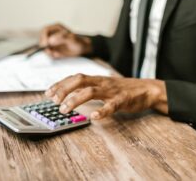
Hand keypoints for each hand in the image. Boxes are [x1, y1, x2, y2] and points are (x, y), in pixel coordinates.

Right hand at [39, 23, 92, 57]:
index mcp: (56, 28)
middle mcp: (52, 34)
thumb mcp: (72, 39)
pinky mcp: (52, 50)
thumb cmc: (78, 41)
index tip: (46, 44)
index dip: (43, 37)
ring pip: (44, 47)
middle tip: (50, 51)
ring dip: (48, 51)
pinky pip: (48, 53)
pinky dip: (51, 55)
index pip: (45, 30)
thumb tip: (51, 40)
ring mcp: (51, 42)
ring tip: (57, 54)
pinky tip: (59, 55)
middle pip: (42, 39)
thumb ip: (62, 38)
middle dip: (44, 46)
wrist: (82, 49)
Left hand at [45, 74, 168, 119]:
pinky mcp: (123, 99)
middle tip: (53, 101)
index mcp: (97, 79)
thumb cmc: (123, 89)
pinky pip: (111, 105)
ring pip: (91, 91)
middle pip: (79, 80)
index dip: (60, 84)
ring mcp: (112, 90)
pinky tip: (94, 117)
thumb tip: (70, 95)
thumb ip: (89, 88)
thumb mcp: (104, 86)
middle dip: (64, 89)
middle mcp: (102, 82)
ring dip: (75, 100)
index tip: (48, 92)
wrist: (147, 89)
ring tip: (65, 109)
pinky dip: (102, 110)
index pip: (75, 78)